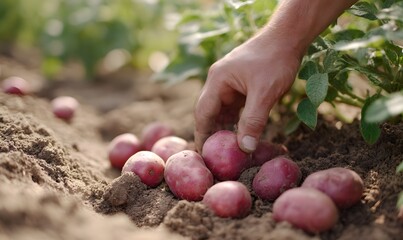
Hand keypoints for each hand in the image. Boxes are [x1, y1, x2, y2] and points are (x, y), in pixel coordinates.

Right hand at [194, 35, 301, 152]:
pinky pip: (234, 106)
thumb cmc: (275, 60)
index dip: (202, 134)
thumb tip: (245, 148)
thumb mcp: (265, 93)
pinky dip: (235, 120)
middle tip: (214, 155)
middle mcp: (219, 81)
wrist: (288, 37)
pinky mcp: (241, 84)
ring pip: (222, 110)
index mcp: (218, 80)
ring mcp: (229, 82)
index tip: (203, 153)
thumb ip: (253, 120)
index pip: (203, 112)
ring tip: (226, 148)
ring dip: (224, 127)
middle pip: (209, 111)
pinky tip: (240, 132)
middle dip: (211, 132)